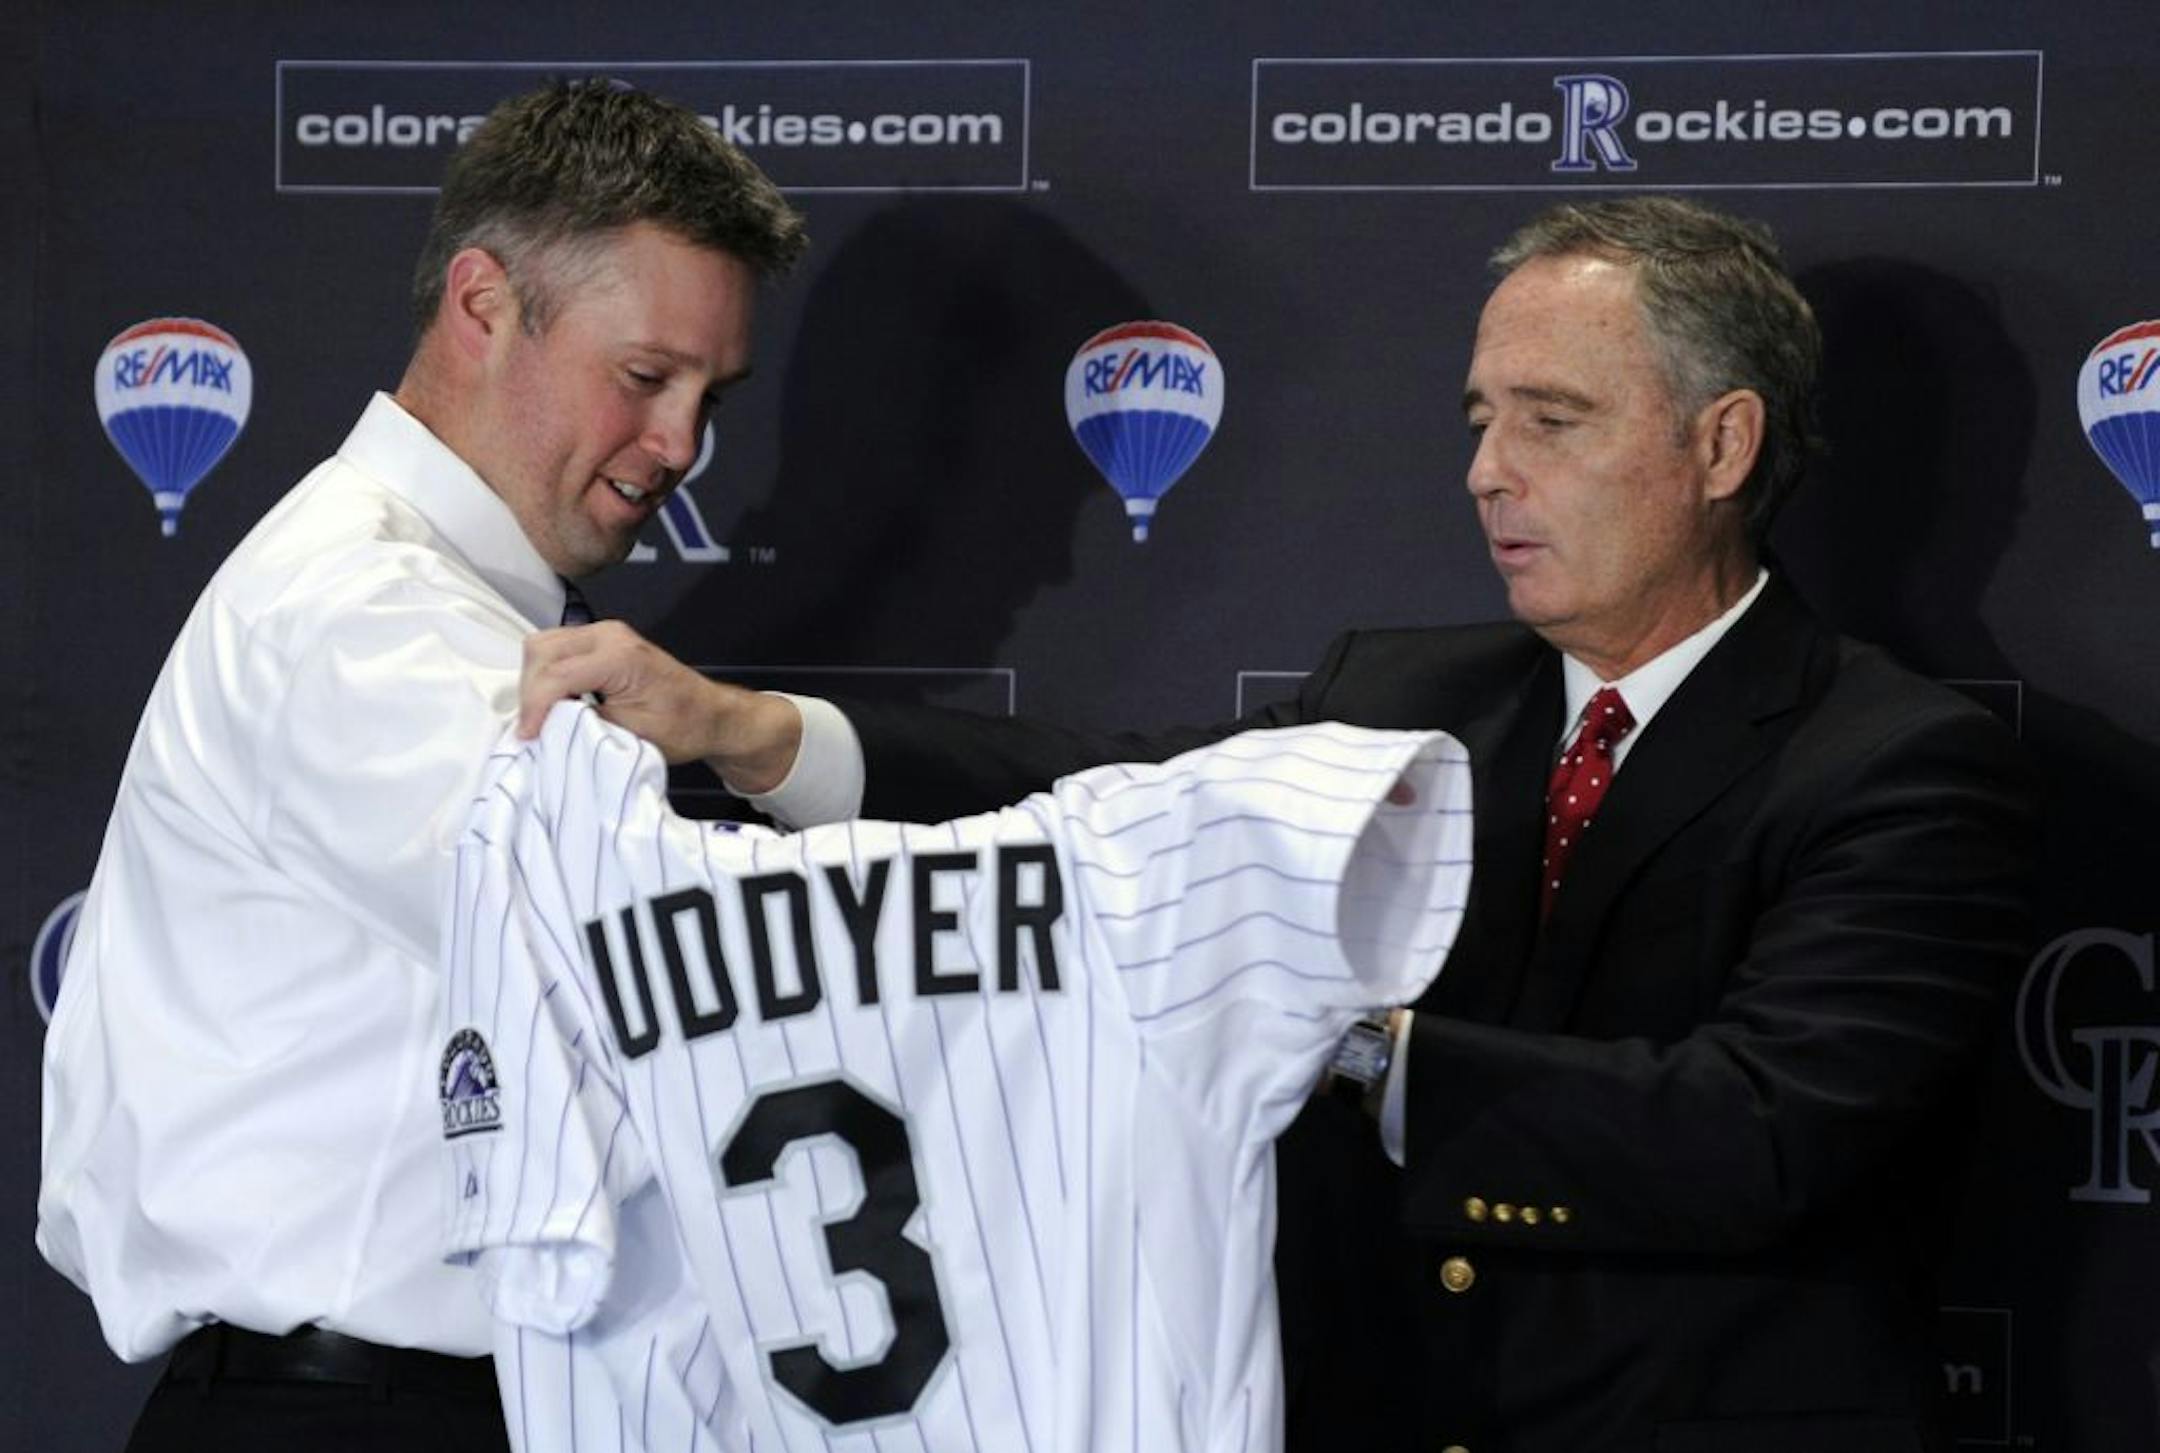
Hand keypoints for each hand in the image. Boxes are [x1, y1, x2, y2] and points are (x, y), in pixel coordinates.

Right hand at [518, 622, 803, 790]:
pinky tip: (557, 702)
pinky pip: (557, 648)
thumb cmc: (682, 726)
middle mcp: (609, 635)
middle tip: (534, 729)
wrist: (710, 715)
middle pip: (541, 651)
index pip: (556, 675)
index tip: (527, 737)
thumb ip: (584, 724)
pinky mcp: (601, 640)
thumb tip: (546, 726)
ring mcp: (604, 632)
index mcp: (620, 657)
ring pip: (543, 646)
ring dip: (536, 681)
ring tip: (545, 716)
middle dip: (531, 692)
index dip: (534, 708)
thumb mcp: (631, 735)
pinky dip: (547, 674)